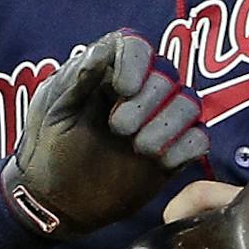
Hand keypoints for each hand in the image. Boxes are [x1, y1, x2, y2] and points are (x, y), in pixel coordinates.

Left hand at [5, 30, 212, 237]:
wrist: (59, 201)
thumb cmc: (49, 151)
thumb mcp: (53, 110)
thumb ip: (78, 78)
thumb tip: (103, 51)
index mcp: (108, 72)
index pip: (137, 46)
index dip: (137, 62)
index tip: (122, 89)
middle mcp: (140, 92)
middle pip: (167, 74)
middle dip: (148, 101)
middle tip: (120, 129)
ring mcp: (160, 122)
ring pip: (189, 103)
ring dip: (168, 125)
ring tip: (140, 149)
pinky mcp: (174, 153)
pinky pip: (199, 139)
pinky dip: (186, 147)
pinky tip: (160, 162)